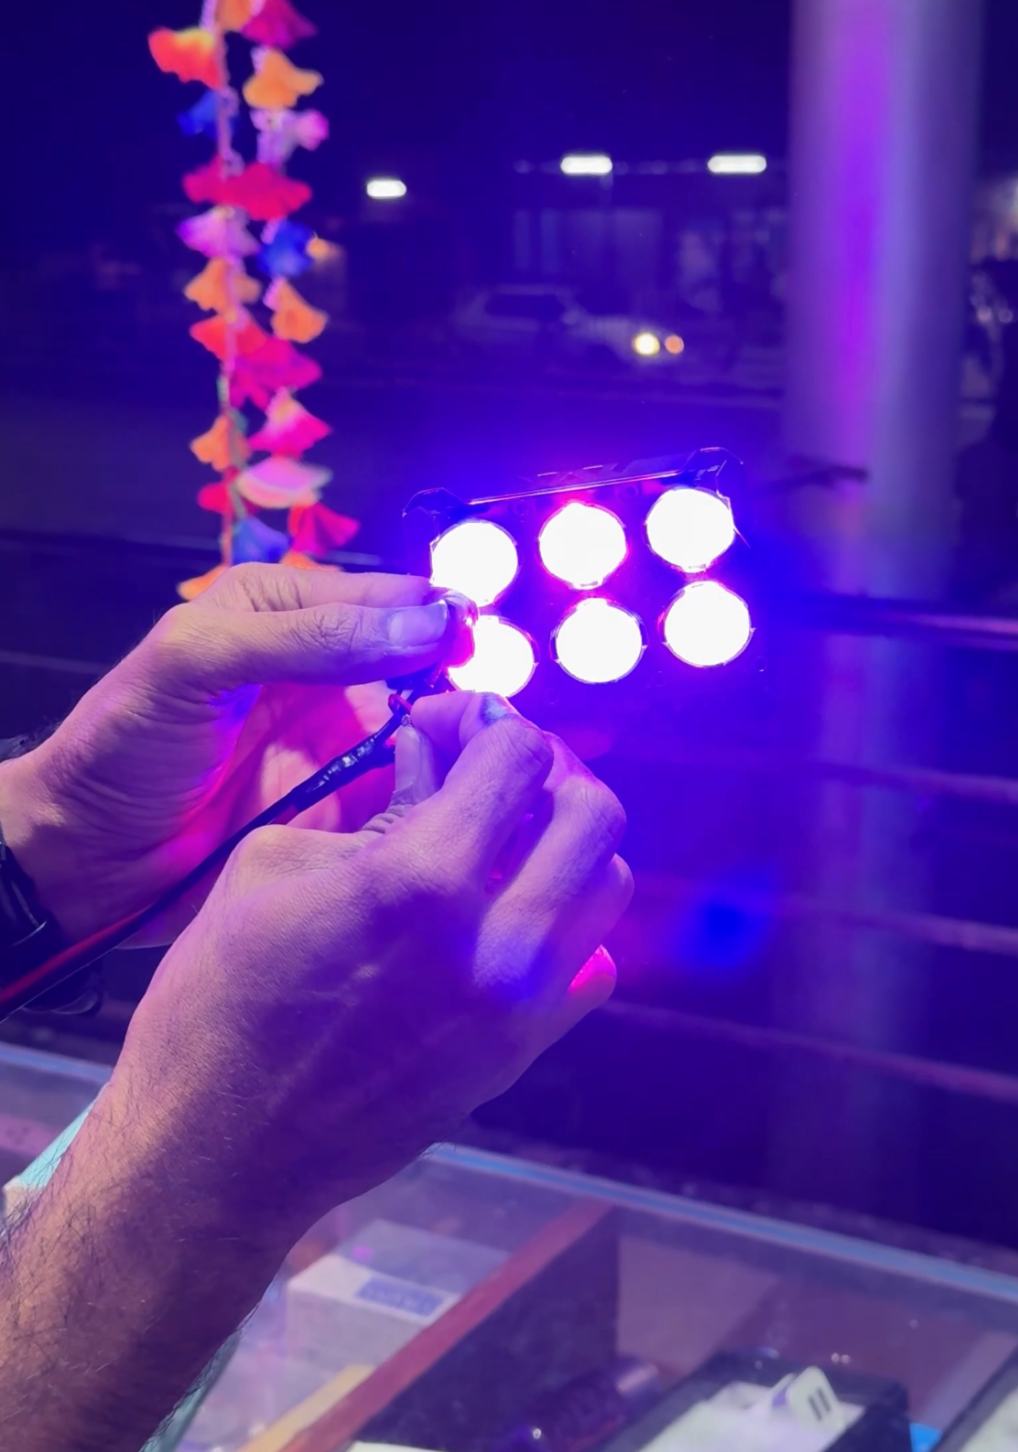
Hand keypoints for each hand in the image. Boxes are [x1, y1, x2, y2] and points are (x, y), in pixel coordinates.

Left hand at [0, 563, 472, 942]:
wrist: (84, 855)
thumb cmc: (123, 744)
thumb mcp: (201, 662)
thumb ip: (310, 638)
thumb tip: (426, 622)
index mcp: (286, 609)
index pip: (388, 596)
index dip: (441, 615)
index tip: (486, 643)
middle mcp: (325, 670)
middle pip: (425, 664)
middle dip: (467, 682)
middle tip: (500, 712)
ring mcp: (339, 742)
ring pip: (430, 730)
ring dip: (464, 742)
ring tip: (500, 759)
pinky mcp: (345, 808)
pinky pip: (410, 794)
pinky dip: (441, 796)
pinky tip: (471, 803)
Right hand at [100, 696, 630, 1248]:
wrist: (219, 1149)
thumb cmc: (218, 1000)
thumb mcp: (274, 867)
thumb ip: (375, 804)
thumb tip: (430, 751)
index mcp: (421, 881)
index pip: (519, 756)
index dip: (487, 721)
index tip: (451, 726)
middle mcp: (495, 945)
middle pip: (595, 814)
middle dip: (547, 773)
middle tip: (494, 773)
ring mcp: (519, 1010)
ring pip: (606, 888)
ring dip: (564, 847)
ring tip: (502, 842)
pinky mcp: (519, 1057)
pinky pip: (588, 969)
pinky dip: (562, 930)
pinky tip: (502, 919)